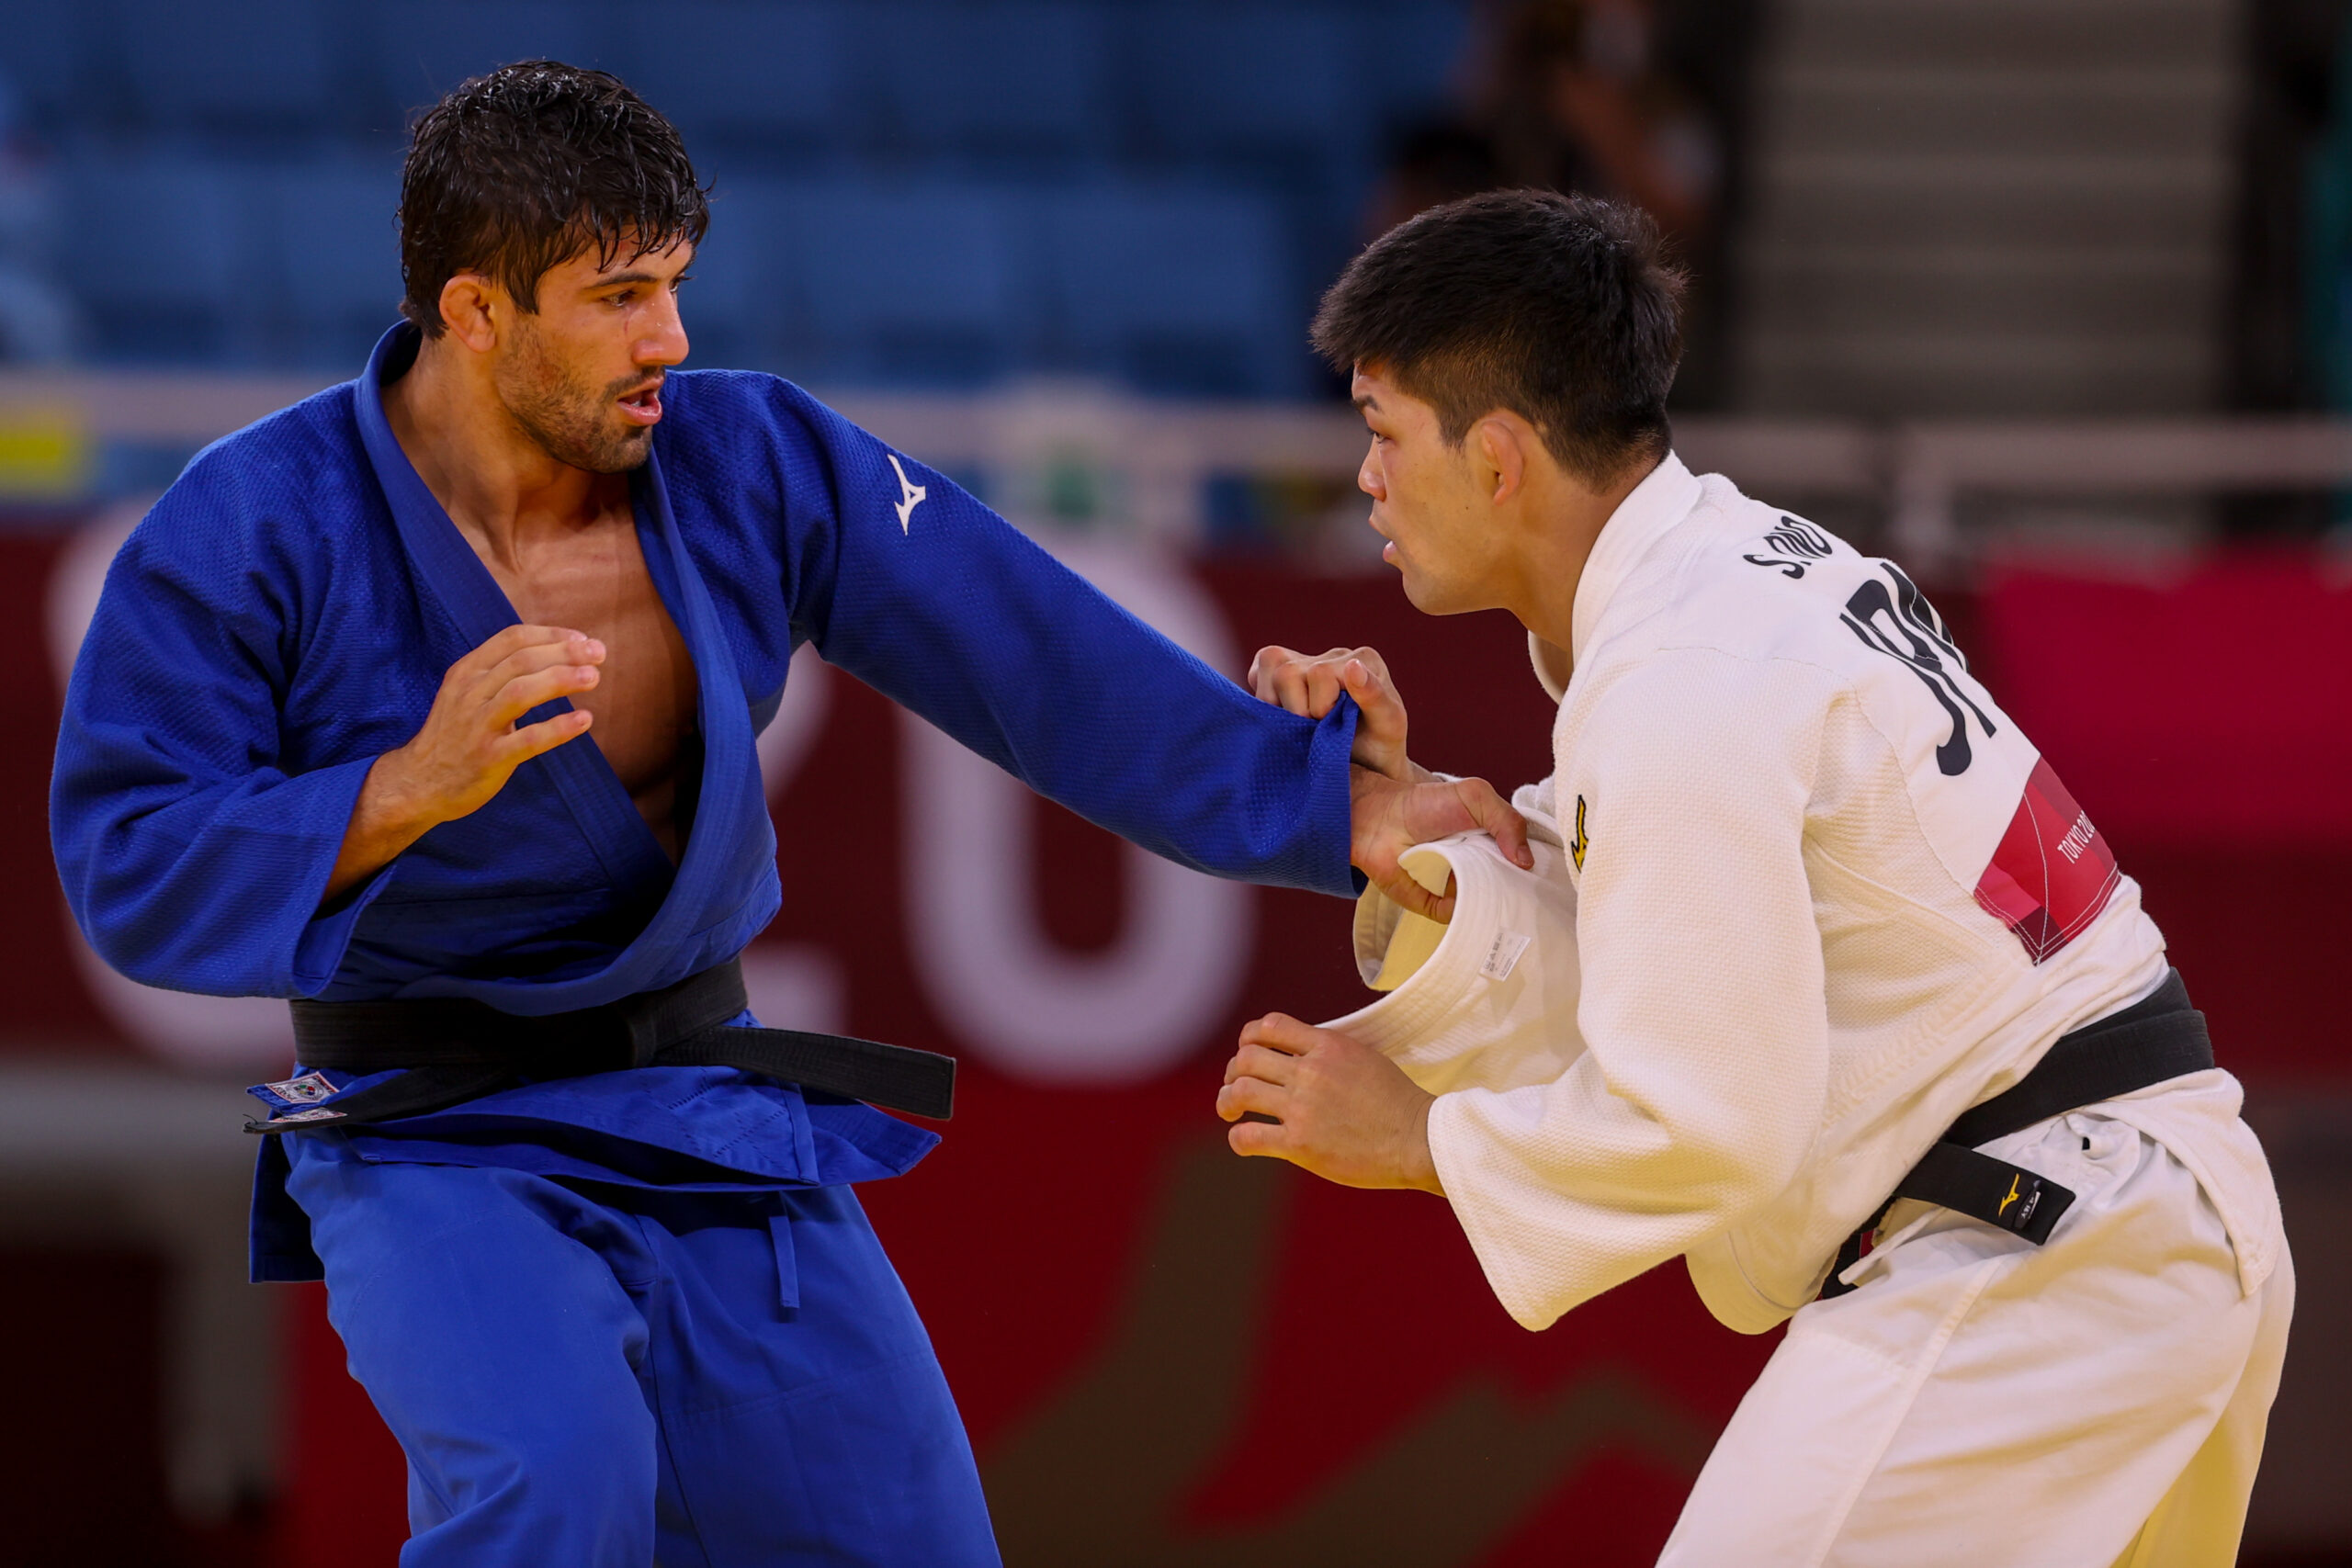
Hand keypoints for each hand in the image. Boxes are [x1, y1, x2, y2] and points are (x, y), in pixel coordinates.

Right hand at [322, 624, 603, 900]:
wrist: (418, 783)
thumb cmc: (456, 734)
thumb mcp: (468, 693)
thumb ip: (501, 672)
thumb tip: (557, 651)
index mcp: (467, 671)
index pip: (512, 638)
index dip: (552, 635)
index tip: (584, 640)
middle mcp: (470, 693)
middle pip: (521, 660)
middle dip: (564, 652)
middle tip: (600, 654)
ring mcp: (477, 726)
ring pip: (521, 692)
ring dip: (561, 680)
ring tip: (594, 677)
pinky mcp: (488, 758)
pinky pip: (527, 740)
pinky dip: (558, 728)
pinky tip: (584, 720)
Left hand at [1217, 1013, 1442, 1192]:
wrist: (1418, 1139)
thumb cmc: (1397, 1102)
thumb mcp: (1364, 1057)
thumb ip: (1328, 1052)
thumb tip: (1299, 1053)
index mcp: (1328, 1046)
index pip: (1270, 1026)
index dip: (1249, 1037)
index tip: (1249, 1052)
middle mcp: (1310, 1072)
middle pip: (1246, 1058)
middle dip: (1234, 1071)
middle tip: (1236, 1086)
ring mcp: (1303, 1108)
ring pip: (1239, 1092)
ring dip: (1226, 1101)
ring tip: (1230, 1110)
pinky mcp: (1299, 1144)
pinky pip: (1248, 1136)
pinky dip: (1238, 1138)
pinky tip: (1244, 1141)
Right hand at [1249, 644, 1412, 779]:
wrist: (1368, 768)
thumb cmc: (1380, 749)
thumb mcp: (1388, 727)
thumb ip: (1375, 696)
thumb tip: (1353, 665)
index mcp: (1362, 660)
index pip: (1319, 673)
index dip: (1319, 707)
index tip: (1333, 727)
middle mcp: (1333, 655)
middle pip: (1286, 670)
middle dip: (1296, 710)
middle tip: (1314, 730)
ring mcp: (1306, 661)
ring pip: (1268, 665)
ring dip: (1277, 705)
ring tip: (1300, 727)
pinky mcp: (1281, 673)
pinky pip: (1257, 672)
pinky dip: (1264, 699)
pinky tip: (1284, 718)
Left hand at [1350, 766, 1530, 921]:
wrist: (1378, 818)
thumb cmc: (1425, 804)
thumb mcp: (1474, 797)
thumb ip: (1507, 819)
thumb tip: (1526, 861)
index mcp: (1492, 844)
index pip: (1523, 864)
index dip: (1538, 872)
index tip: (1552, 881)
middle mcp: (1478, 869)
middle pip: (1509, 890)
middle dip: (1522, 895)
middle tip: (1536, 900)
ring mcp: (1456, 889)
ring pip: (1485, 907)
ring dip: (1496, 907)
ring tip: (1507, 905)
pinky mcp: (1433, 905)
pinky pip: (1456, 918)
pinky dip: (1463, 913)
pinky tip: (1467, 901)